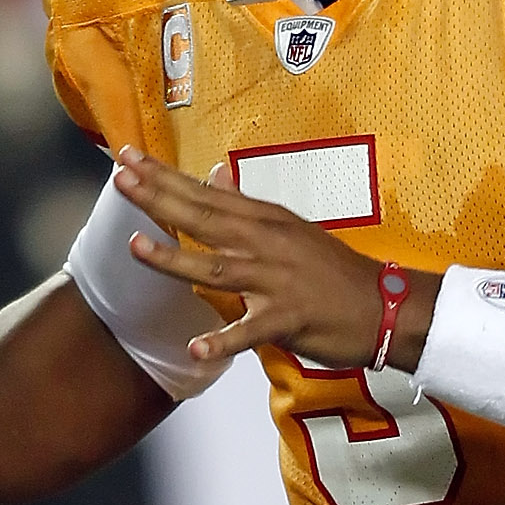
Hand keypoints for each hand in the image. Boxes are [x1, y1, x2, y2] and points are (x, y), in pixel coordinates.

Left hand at [112, 148, 437, 371]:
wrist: (386, 306)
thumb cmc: (334, 272)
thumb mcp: (290, 229)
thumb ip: (247, 206)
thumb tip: (216, 175)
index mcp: (265, 220)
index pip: (205, 193)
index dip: (164, 176)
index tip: (126, 157)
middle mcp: (267, 243)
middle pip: (204, 219)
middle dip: (158, 198)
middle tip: (119, 177)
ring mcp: (277, 281)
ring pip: (218, 268)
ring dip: (176, 260)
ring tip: (136, 247)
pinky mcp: (289, 319)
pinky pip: (251, 332)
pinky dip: (224, 341)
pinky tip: (195, 348)